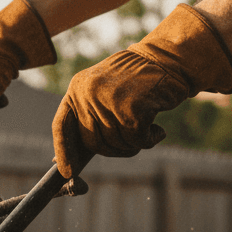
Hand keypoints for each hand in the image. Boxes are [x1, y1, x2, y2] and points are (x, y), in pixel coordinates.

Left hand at [53, 4, 231, 175]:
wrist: (170, 58)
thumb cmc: (137, 82)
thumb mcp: (103, 92)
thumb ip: (87, 118)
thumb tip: (66, 164)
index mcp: (78, 87)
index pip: (61, 125)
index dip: (63, 151)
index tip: (67, 172)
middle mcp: (89, 92)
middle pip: (93, 142)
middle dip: (113, 149)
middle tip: (132, 141)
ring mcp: (110, 99)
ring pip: (115, 144)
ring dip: (134, 144)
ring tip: (147, 126)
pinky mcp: (133, 107)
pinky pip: (136, 141)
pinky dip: (149, 140)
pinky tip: (158, 130)